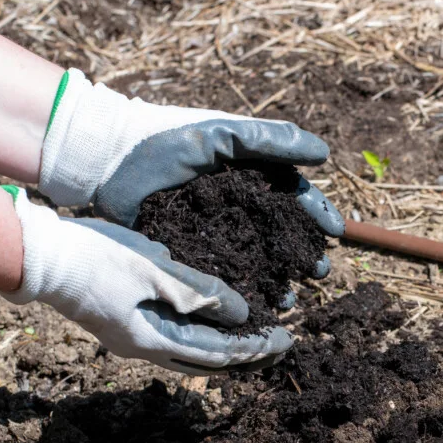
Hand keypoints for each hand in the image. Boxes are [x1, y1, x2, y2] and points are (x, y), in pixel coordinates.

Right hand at [1, 188, 291, 374]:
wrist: (39, 254)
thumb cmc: (94, 257)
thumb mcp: (153, 268)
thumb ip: (198, 290)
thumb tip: (242, 313)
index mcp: (152, 340)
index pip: (217, 354)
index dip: (254, 348)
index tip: (286, 341)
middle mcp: (145, 347)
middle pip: (208, 362)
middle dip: (247, 357)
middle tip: (282, 348)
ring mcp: (132, 337)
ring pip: (191, 354)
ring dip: (226, 349)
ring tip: (257, 342)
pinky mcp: (125, 322)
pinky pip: (175, 338)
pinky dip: (202, 337)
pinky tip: (215, 325)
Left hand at [37, 69, 342, 269]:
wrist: (107, 161)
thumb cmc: (164, 140)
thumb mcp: (221, 135)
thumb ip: (270, 140)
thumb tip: (324, 153)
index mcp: (249, 176)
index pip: (293, 196)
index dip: (317, 213)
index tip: (335, 232)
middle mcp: (238, 207)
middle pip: (281, 235)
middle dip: (303, 254)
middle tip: (318, 272)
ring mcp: (216, 233)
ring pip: (257, 261)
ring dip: (278, 280)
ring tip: (290, 298)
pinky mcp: (191, 254)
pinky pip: (223, 276)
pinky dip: (242, 292)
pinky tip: (256, 307)